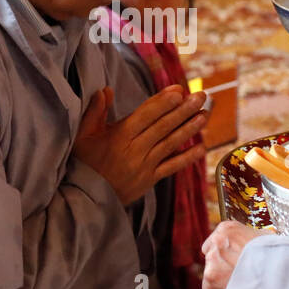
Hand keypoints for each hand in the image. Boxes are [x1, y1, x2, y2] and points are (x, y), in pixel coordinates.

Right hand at [73, 84, 207, 206]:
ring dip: (189, 128)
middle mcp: (135, 150)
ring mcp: (144, 166)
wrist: (85, 199)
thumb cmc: (83, 163)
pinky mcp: (149, 180)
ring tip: (205, 114)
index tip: (179, 90)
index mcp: (120, 136)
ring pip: (170, 143)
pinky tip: (201, 148)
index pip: (146, 114)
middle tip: (200, 95)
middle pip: (163, 126)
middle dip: (183, 110)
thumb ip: (95, 111)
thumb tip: (105, 89)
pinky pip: (171, 167)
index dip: (163, 101)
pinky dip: (187, 158)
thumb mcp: (83, 135)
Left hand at [201, 221, 268, 288]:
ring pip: (210, 273)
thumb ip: (250, 238)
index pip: (215, 242)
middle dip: (221, 266)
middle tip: (238, 273)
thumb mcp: (263, 237)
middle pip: (210, 257)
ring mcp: (213, 256)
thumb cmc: (274, 254)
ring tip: (241, 281)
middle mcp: (217, 239)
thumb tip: (254, 241)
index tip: (235, 261)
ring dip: (221, 279)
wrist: (276, 267)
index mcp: (227, 228)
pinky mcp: (211, 274)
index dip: (226, 254)